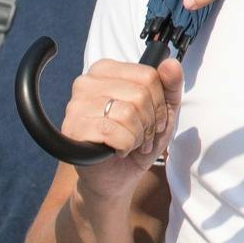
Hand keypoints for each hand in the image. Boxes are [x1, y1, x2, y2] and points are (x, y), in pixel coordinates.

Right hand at [58, 55, 182, 204]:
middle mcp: (86, 82)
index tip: (154, 119)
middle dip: (149, 122)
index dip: (159, 103)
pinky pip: (113, 131)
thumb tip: (171, 64)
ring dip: (137, 136)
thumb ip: (170, 86)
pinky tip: (118, 150)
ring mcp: (76, 105)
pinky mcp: (73, 129)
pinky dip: (125, 146)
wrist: (115, 178)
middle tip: (142, 136)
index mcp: (105, 71)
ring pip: (127, 113)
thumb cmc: (136, 141)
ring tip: (131, 144)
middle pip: (140, 94)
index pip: (148, 75)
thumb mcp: (162, 112)